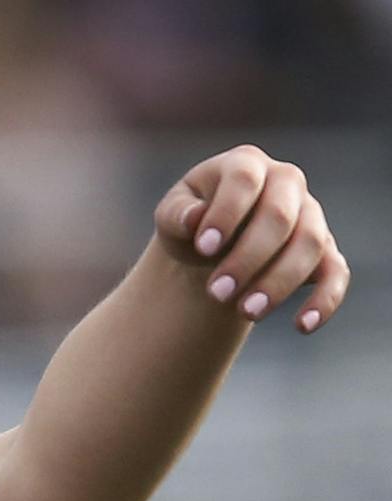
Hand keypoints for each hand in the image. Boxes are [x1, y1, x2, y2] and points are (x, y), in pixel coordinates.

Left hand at [154, 144, 347, 333]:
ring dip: (279, 281)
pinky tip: (303, 326)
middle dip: (248, 258)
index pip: (244, 180)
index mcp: (245, 165)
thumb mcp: (172, 216)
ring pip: (310, 244)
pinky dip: (325, 300)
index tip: (203, 247)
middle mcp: (285, 183)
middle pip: (280, 217)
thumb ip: (178, 214)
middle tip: (216, 293)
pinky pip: (335, 274)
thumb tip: (194, 218)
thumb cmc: (190, 225)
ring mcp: (310, 215)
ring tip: (245, 312)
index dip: (227, 213)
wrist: (209, 247)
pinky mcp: (324, 251)